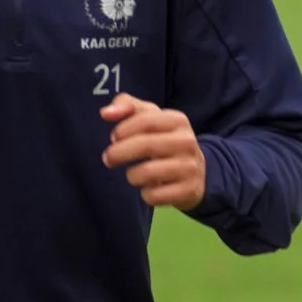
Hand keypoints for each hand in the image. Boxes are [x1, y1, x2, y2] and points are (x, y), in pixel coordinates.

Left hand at [100, 95, 206, 212]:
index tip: (113, 138)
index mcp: (177, 120)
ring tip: (133, 174)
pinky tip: (149, 188)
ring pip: (147, 173)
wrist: (196, 171)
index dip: (123, 130)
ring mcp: (190, 167)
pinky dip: (145, 194)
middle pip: (145, 145)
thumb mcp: (149, 118)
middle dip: (118, 153)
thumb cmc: (163, 139)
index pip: (145, 121)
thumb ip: (126, 106)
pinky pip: (154, 195)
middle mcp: (187, 142)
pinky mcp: (189, 190)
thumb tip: (106, 113)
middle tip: (108, 159)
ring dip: (131, 176)